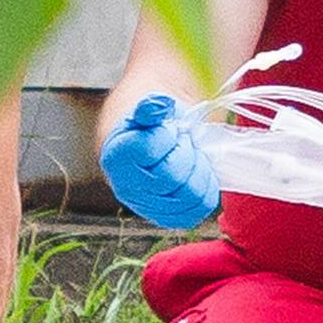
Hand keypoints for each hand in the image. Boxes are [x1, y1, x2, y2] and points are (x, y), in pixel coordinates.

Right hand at [101, 93, 219, 230]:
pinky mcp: (170, 217)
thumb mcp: (149, 110)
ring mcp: (147, 207)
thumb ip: (151, 106)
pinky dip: (207, 186)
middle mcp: (126, 188)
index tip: (169, 128)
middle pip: (171, 175)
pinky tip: (197, 171)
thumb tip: (161, 105)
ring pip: (189, 194)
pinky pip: (200, 207)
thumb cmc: (151, 126)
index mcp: (116, 157)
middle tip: (184, 141)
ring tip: (191, 155)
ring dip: (199, 168)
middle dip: (186, 151)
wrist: (153, 146)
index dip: (167, 135)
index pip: (148, 149)